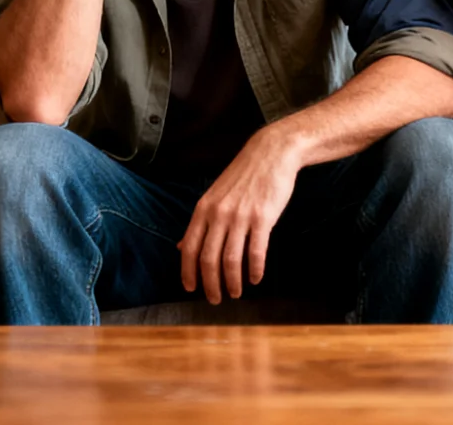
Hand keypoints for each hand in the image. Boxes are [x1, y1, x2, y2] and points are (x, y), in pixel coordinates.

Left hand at [178, 128, 303, 303]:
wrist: (271, 153)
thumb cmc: (243, 176)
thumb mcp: (214, 195)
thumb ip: (199, 223)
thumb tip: (181, 247)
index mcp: (203, 209)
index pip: (189, 247)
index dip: (188, 272)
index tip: (191, 289)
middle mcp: (219, 214)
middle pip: (208, 258)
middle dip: (210, 284)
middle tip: (215, 299)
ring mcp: (241, 216)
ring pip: (231, 259)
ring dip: (232, 282)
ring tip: (236, 293)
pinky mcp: (263, 218)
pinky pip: (256, 252)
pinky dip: (255, 270)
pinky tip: (256, 279)